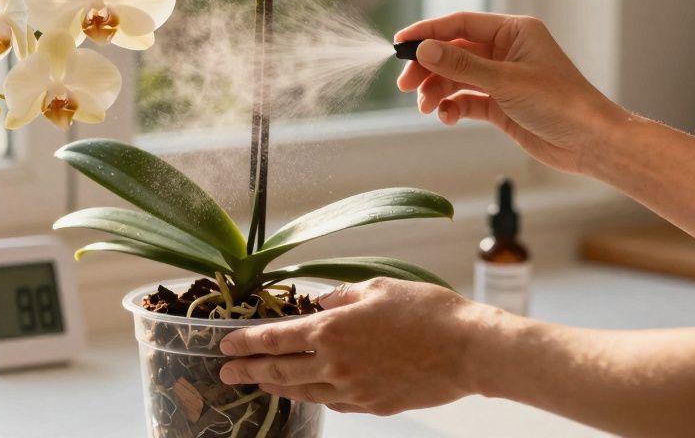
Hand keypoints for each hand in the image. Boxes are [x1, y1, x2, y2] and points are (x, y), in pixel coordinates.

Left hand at [217, 278, 480, 415]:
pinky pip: (335, 403)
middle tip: (226, 375)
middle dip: (249, 372)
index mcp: (332, 331)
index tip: (226, 346)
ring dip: (278, 388)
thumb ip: (340, 297)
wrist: (468, 350)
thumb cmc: (427, 312)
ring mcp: (354, 391)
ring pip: (305, 392)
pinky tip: (310, 393)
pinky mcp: (374, 405)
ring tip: (261, 384)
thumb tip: (319, 304)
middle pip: (280, 371)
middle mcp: (336, 366)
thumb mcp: (377, 288)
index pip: (275, 339)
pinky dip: (317, 396)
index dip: (246, 343)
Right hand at [395, 11, 626, 174]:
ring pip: (456, 78)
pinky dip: (453, 107)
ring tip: (426, 108)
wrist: (590, 143)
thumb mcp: (506, 82)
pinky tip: (447, 117)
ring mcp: (502, 78)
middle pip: (453, 52)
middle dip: (428, 68)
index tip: (400, 45)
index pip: (460, 24)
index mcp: (514, 32)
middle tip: (405, 85)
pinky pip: (466, 100)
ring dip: (438, 91)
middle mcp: (506, 51)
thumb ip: (461, 66)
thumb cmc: (561, 104)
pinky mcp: (501, 104)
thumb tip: (424, 49)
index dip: (428, 33)